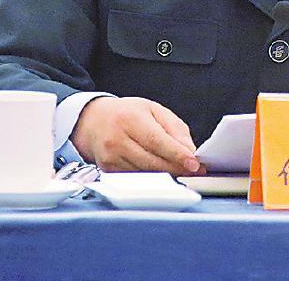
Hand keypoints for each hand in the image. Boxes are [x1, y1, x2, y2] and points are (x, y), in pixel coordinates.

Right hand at [71, 96, 200, 174]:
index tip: (193, 163)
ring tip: (181, 171)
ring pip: (145, 173)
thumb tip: (189, 150)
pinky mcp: (107, 170)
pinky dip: (152, 178)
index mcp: (130, 119)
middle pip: (151, 161)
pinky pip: (136, 178)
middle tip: (195, 171)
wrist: (93, 121)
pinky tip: (162, 173)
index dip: (176, 154)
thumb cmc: (127, 114)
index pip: (156, 140)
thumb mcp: (153, 110)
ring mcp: (110, 157)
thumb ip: (174, 128)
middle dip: (176, 168)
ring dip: (166, 175)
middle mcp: (117, 139)